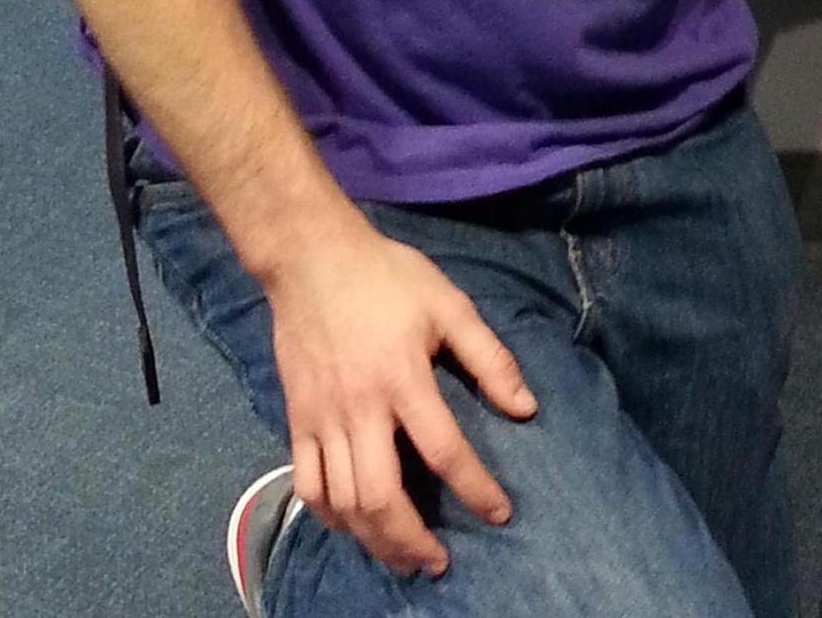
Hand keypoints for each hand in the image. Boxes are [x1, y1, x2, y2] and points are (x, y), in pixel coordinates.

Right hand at [263, 213, 538, 577]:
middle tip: (439, 562)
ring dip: (374, 539)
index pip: (444, 450)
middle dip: (412, 540)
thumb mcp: (449, 305)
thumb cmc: (388, 278)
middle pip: (381, 497)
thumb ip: (489, 358)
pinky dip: (330, 517)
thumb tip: (526, 408)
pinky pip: (307, 487)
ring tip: (403, 557)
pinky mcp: (295, 422)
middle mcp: (359, 409)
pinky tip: (353, 526)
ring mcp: (321, 420)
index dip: (475, 488)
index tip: (500, 514)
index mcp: (403, 378)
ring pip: (343, 503)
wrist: (312, 260)